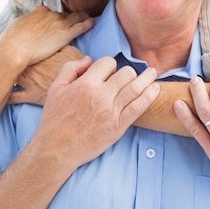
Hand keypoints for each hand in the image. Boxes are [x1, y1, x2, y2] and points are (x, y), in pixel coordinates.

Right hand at [0, 5, 93, 67]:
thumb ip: (25, 23)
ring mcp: (58, 23)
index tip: (55, 21)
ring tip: (87, 17)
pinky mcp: (65, 34)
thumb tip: (25, 24)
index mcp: (38, 11)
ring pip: (74, 17)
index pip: (49, 11)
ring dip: (81, 16)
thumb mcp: (16, 26)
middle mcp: (50, 15)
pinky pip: (80, 26)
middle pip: (63, 15)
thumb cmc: (10, 41)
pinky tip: (92, 22)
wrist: (14, 50)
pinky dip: (87, 23)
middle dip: (68, 17)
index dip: (53, 17)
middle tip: (75, 19)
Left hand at [8, 45, 82, 104]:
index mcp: (38, 56)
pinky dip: (6, 96)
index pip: (25, 47)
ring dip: (5, 75)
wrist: (76, 92)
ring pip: (11, 77)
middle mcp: (29, 68)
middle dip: (10, 58)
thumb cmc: (76, 72)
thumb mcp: (71, 52)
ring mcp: (27, 83)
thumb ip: (61, 43)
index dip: (21, 45)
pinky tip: (1, 94)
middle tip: (5, 55)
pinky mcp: (28, 96)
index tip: (18, 44)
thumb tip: (57, 35)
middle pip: (15, 61)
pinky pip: (12, 97)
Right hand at [34, 56, 160, 166]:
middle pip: (126, 73)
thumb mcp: (55, 88)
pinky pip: (138, 107)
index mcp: (86, 84)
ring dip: (147, 78)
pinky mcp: (118, 126)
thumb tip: (89, 59)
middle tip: (130, 75)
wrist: (56, 149)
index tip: (108, 72)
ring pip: (135, 88)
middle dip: (128, 71)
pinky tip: (155, 89)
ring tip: (153, 73)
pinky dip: (149, 96)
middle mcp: (101, 96)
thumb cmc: (54, 119)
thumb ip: (71, 69)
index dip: (109, 65)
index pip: (108, 63)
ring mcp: (111, 112)